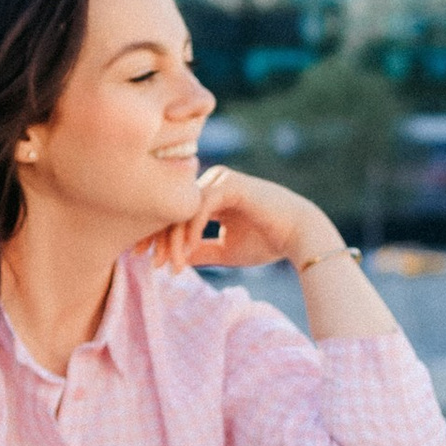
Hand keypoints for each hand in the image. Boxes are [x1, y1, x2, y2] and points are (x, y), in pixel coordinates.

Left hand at [145, 166, 336, 278]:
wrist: (300, 235)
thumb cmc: (267, 242)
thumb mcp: (223, 250)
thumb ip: (198, 251)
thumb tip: (171, 259)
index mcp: (211, 196)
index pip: (176, 212)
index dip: (158, 235)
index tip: (145, 259)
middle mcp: (213, 183)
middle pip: (174, 207)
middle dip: (158, 237)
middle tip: (149, 263)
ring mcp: (221, 180)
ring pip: (184, 208)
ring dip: (174, 239)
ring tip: (172, 265)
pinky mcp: (230, 184)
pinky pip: (200, 207)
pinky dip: (190, 230)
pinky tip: (187, 251)